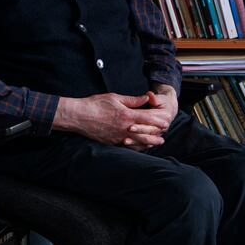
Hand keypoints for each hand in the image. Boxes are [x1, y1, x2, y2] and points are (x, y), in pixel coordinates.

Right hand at [53, 91, 170, 148]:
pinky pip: (128, 146)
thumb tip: (146, 98)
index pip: (147, 119)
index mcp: (126, 115)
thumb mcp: (114, 98)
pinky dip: (137, 146)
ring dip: (149, 142)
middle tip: (165, 134)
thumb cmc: (95, 104)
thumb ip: (132, 100)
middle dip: (156, 134)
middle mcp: (124, 128)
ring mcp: (118, 137)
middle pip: (145, 133)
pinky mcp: (112, 142)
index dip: (158, 120)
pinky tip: (141, 146)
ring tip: (158, 142)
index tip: (166, 121)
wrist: (79, 116)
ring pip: (138, 142)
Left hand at [123, 86, 178, 149]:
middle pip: (149, 130)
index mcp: (165, 116)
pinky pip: (144, 146)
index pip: (151, 117)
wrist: (167, 110)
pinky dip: (136, 146)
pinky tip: (126, 146)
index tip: (129, 117)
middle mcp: (163, 127)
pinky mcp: (153, 140)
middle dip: (138, 130)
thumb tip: (149, 95)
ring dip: (135, 141)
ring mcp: (158, 135)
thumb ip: (153, 98)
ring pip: (147, 140)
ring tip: (124, 141)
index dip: (140, 117)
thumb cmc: (160, 102)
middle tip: (127, 129)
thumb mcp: (158, 98)